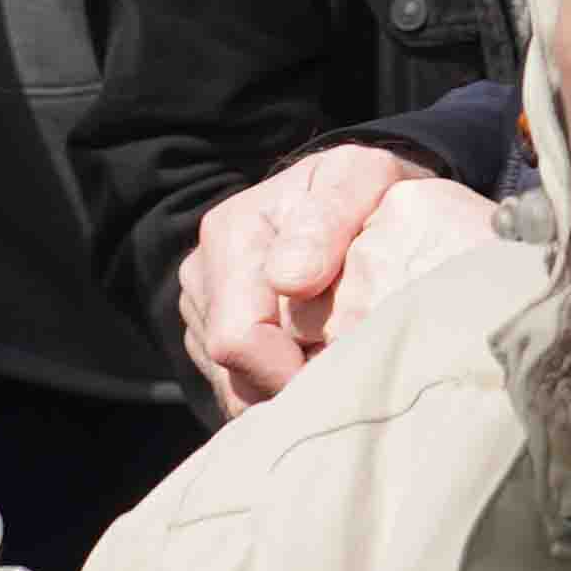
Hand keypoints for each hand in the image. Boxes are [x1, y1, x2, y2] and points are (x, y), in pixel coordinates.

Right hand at [177, 140, 505, 410]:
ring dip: (287, 391)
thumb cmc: (367, 195)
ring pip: (235, 388)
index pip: (240, 338)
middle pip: (234, 373)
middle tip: (352, 378)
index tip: (352, 369)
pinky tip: (315, 369)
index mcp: (232, 233)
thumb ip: (329, 218)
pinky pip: (237, 390)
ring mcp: (202, 310)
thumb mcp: (363, 179)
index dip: (297, 369)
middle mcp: (203, 274)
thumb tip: (289, 280)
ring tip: (338, 369)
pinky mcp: (210, 338)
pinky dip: (277, 391)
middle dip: (295, 385)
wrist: (357, 202)